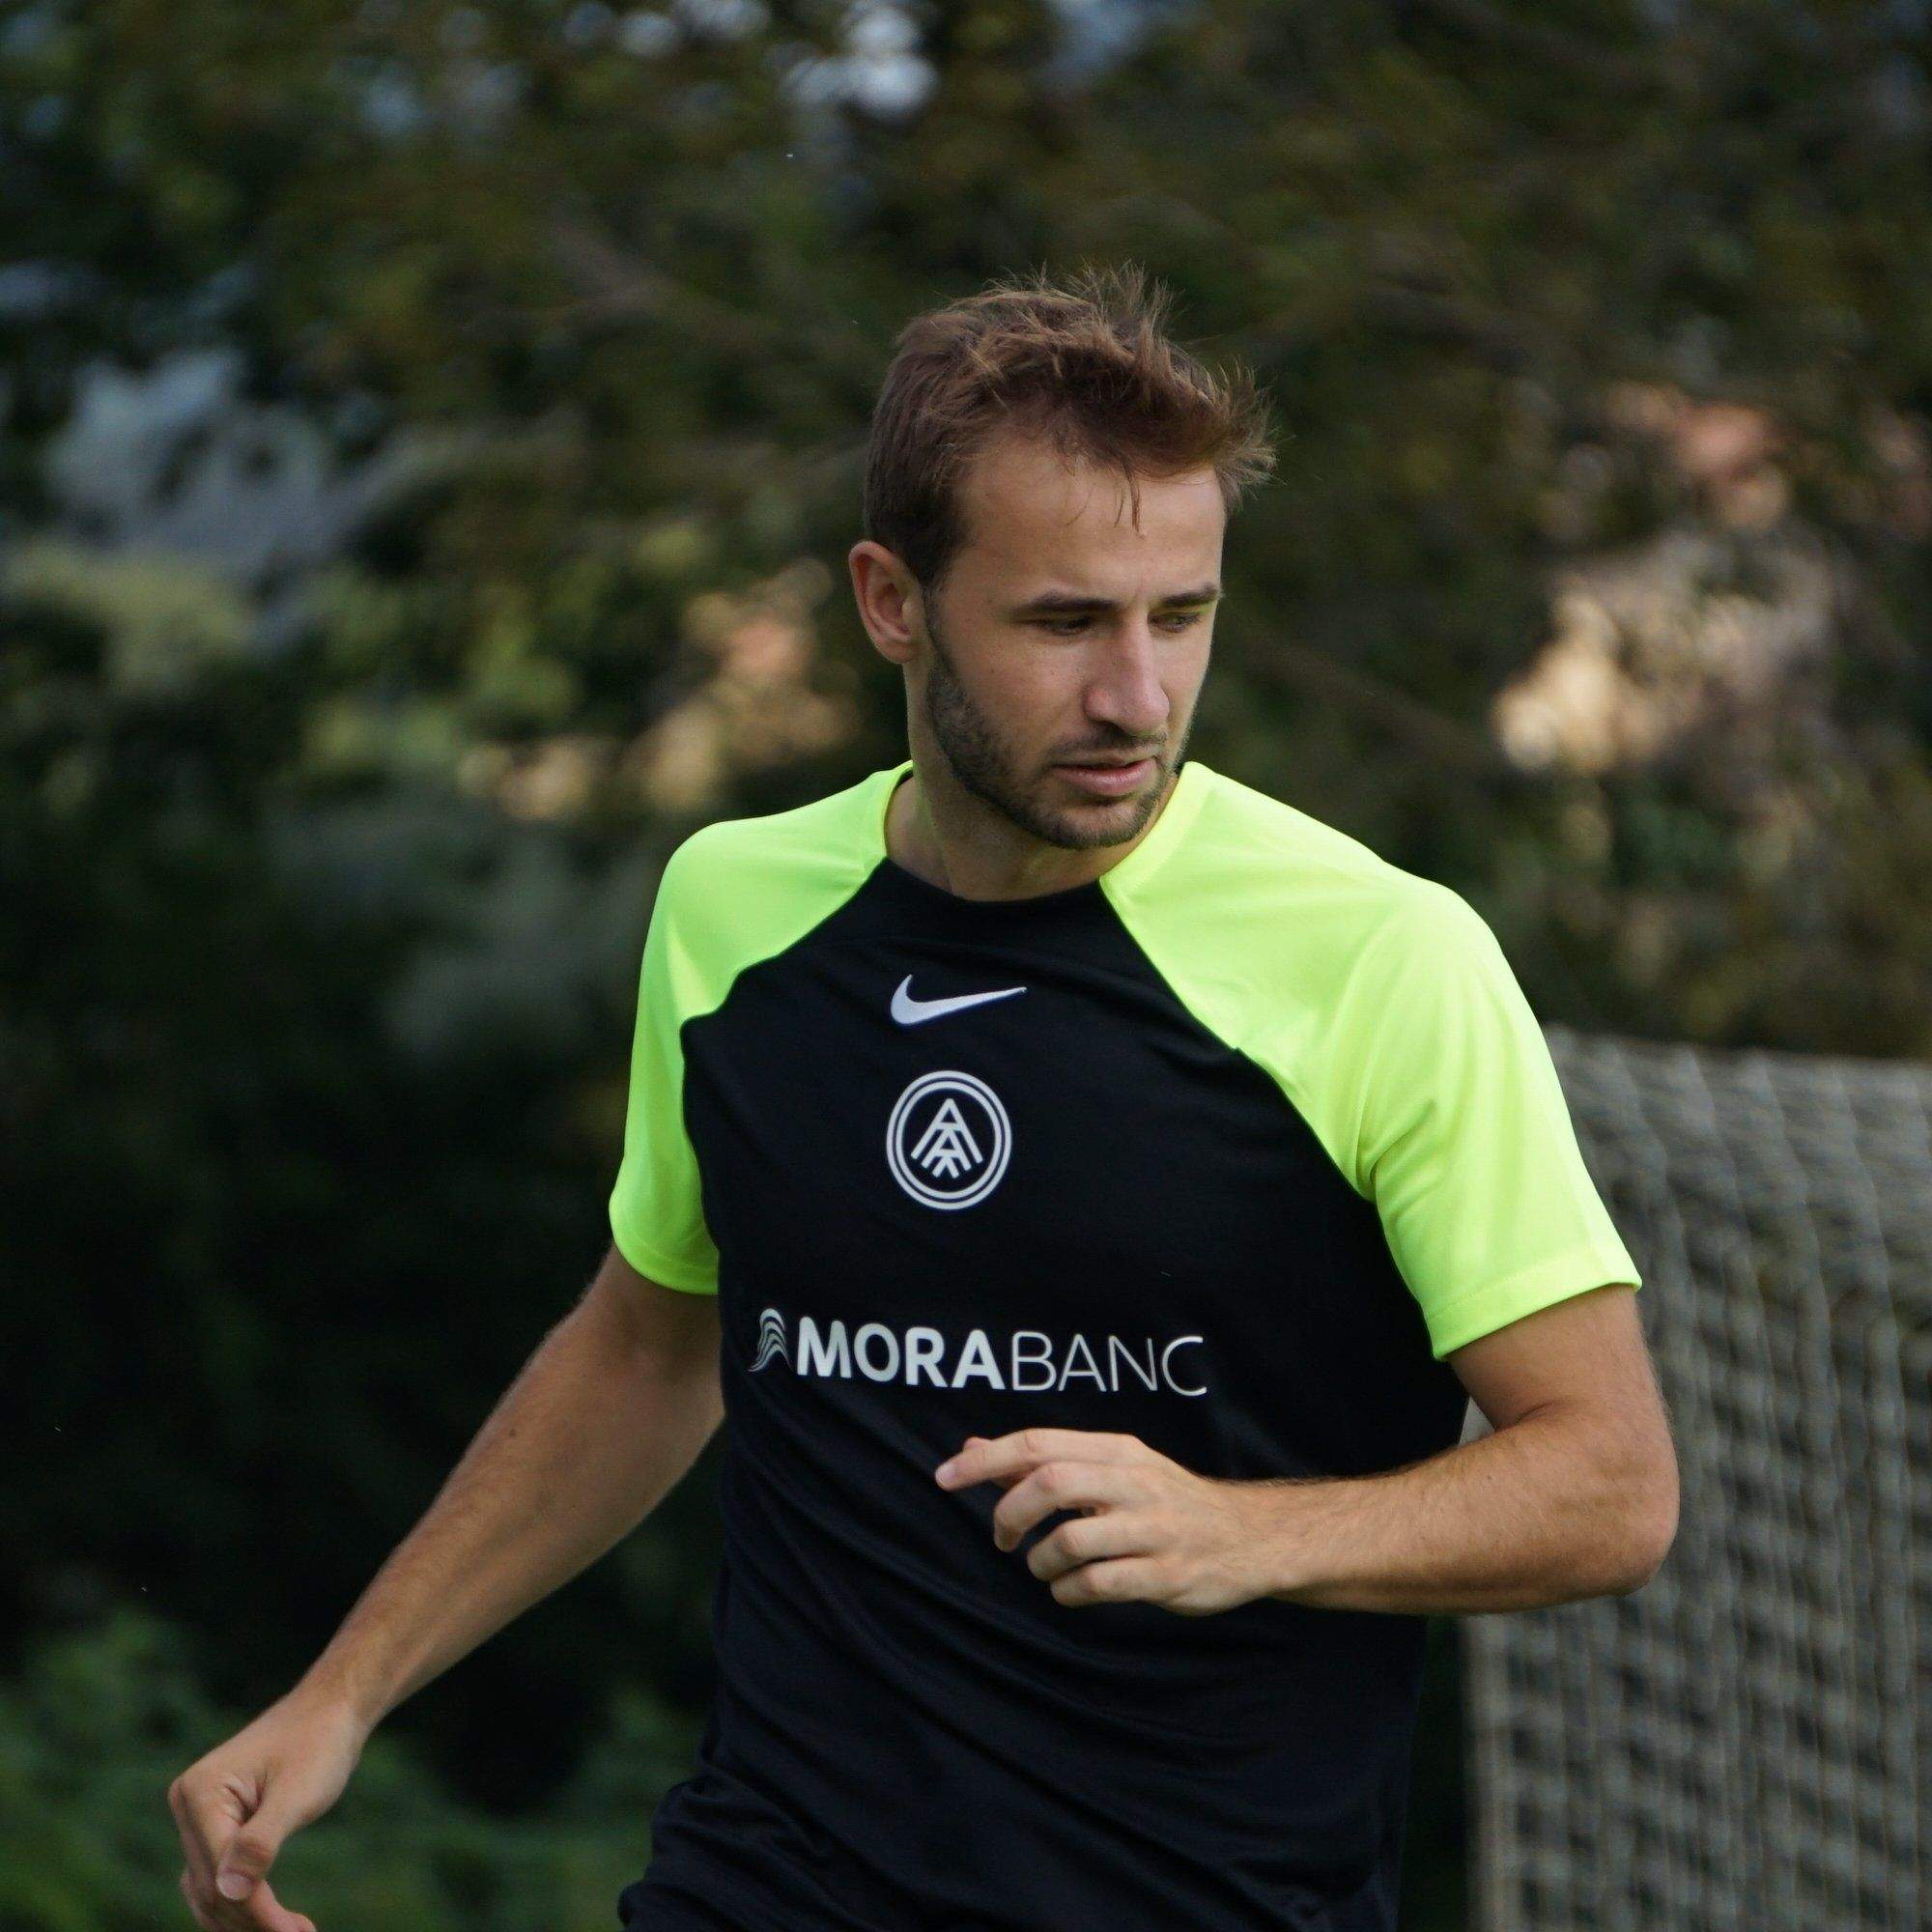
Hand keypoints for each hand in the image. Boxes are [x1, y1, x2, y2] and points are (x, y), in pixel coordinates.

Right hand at [168, 1689, 367, 1931]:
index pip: (222, 1874)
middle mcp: (188, 1805)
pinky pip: (218, 1878)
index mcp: (199, 1793)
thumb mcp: (298, 1793)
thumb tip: (229, 1892)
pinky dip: (244, 1902)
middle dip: (255, 1921)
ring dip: (247, 1920)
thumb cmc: (319, 1744)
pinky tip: (274, 1920)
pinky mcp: (214, 1826)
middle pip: (213, 1888)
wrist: (330, 1711)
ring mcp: (197, 1817)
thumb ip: (262, 1841)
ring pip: (210, 1891)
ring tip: (294, 1931)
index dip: (258, 1912)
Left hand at [933, 1427, 1273, 1614]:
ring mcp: (1152, 1529)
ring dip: (1041, 1561)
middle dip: (1009, 1512)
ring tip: (1044, 1568)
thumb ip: (1044, 1460)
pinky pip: (1098, 1585)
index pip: (1037, 1443)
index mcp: (1117, 1451)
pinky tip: (1070, 1590)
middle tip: (1002, 1537)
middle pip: (1050, 1482)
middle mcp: (1134, 1482)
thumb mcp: (1112, 1468)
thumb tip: (974, 1449)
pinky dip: (1069, 1592)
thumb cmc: (1165, 1502)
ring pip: (1071, 1539)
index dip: (984, 1459)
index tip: (944, 1477)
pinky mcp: (1165, 1575)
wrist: (1247, 1537)